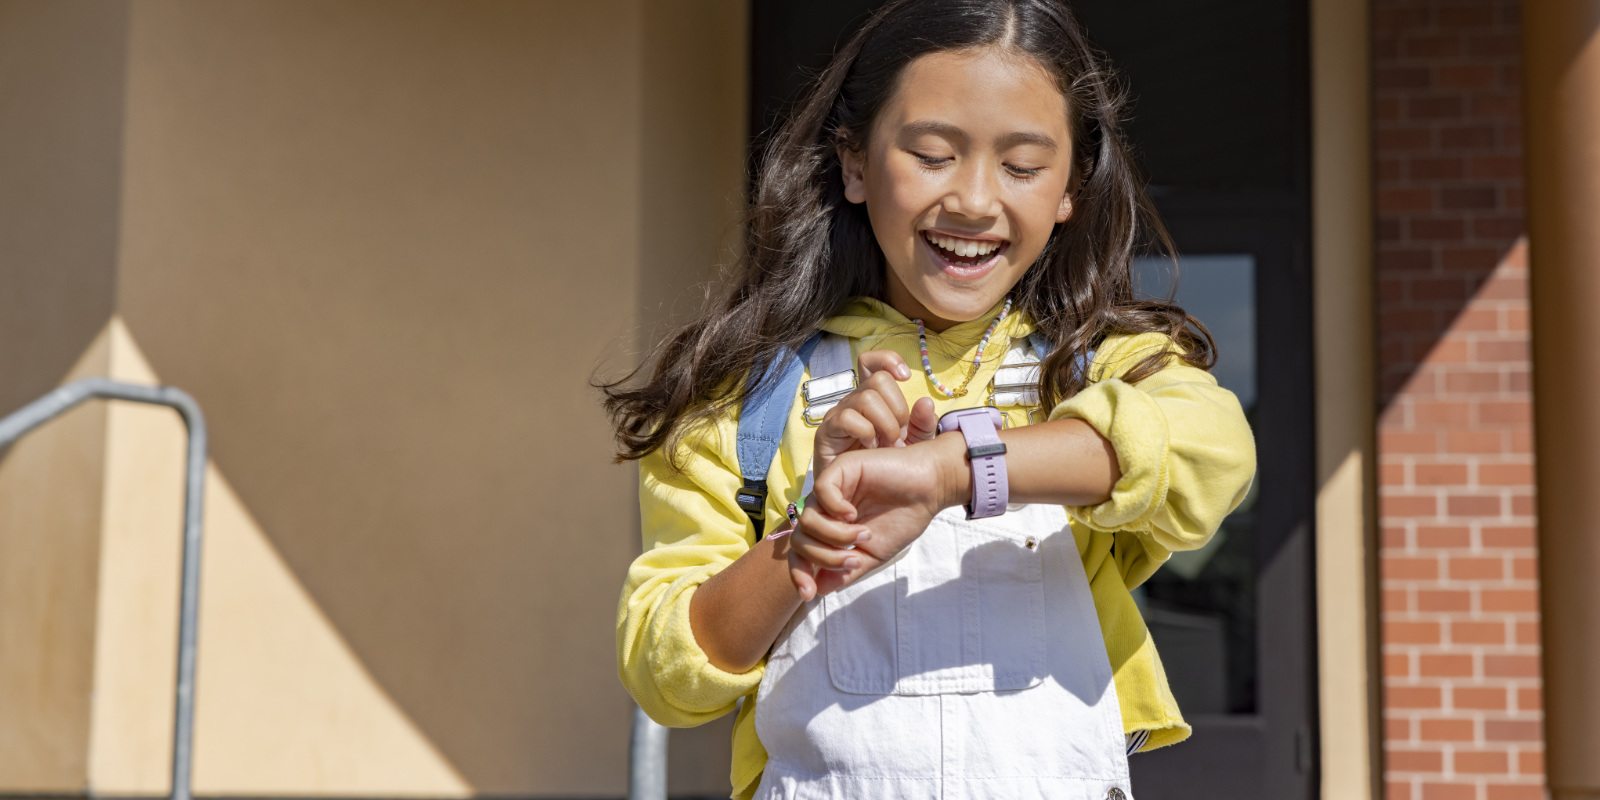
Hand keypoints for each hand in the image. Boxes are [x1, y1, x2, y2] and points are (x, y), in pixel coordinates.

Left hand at [786, 435, 966, 599]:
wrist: (930, 489)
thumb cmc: (903, 518)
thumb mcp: (873, 554)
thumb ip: (845, 571)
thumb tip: (818, 589)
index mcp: (830, 526)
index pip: (801, 551)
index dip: (800, 573)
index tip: (811, 594)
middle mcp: (824, 507)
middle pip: (799, 540)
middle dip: (824, 558)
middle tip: (855, 559)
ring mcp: (831, 488)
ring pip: (807, 520)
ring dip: (836, 536)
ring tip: (864, 534)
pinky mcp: (841, 469)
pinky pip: (821, 491)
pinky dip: (835, 509)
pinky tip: (854, 514)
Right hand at [812, 350, 938, 469]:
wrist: (860, 498)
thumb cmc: (885, 467)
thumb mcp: (913, 445)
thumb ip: (923, 425)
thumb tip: (925, 401)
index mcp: (872, 398)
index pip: (871, 363)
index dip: (888, 360)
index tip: (905, 376)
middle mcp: (854, 402)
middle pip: (878, 380)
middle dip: (897, 408)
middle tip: (897, 434)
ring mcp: (838, 414)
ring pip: (866, 398)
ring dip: (884, 423)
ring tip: (886, 444)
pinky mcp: (826, 432)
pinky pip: (847, 418)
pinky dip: (866, 432)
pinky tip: (871, 447)